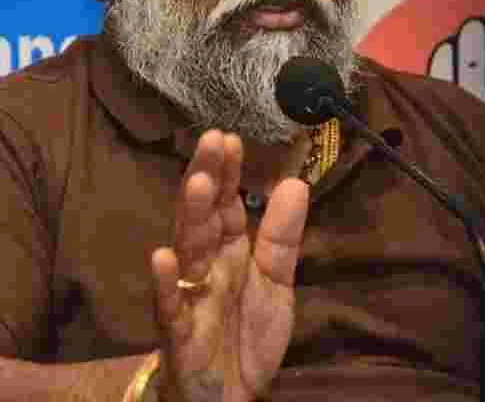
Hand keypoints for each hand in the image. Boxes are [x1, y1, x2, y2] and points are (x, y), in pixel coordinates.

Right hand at [149, 130, 308, 401]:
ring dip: (190, 216)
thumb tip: (295, 181)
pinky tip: (162, 255)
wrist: (232, 394)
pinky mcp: (179, 331)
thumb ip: (283, 236)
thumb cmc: (247, 334)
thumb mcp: (276, 281)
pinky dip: (166, 281)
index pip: (227, 204)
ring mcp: (189, 296)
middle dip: (207, 179)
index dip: (228, 173)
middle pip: (204, 217)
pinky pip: (170, 304)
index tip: (231, 137)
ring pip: (188, 250)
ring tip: (196, 182)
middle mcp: (206, 267)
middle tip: (212, 140)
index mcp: (230, 252)